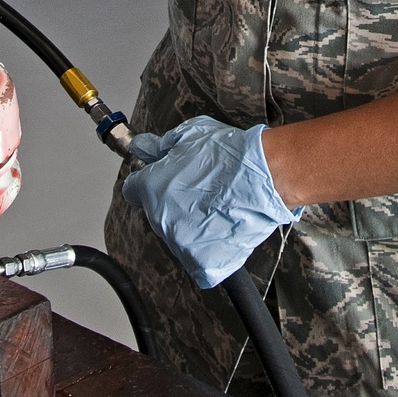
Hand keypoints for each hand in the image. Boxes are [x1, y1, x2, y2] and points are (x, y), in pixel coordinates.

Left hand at [122, 116, 302, 289]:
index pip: (133, 190)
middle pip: (157, 213)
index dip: (147, 181)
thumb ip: (162, 145)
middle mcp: (161, 219)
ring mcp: (181, 244)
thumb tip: (148, 148)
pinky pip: (198, 261)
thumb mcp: (189, 134)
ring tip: (216, 205)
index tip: (157, 180)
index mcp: (152, 188)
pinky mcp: (203, 263)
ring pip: (178, 235)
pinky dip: (208, 249)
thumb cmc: (230, 155)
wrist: (264, 176)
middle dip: (172, 201)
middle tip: (199, 188)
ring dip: (191, 224)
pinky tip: (221, 227)